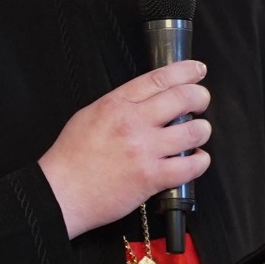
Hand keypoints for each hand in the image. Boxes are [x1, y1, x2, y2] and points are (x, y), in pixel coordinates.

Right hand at [39, 60, 210, 237]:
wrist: (61, 192)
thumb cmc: (71, 158)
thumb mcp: (90, 115)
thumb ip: (120, 104)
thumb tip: (146, 99)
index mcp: (117, 104)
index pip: (160, 78)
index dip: (186, 71)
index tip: (197, 70)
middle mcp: (133, 123)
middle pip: (183, 98)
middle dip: (200, 97)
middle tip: (201, 102)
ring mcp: (144, 150)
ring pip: (193, 131)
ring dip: (202, 131)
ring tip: (198, 133)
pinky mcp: (151, 178)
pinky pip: (190, 167)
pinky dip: (200, 162)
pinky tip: (196, 159)